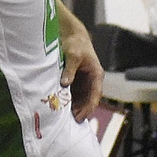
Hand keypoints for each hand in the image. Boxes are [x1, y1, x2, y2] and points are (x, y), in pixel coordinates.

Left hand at [58, 5, 103, 121]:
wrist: (71, 34)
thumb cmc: (76, 44)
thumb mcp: (73, 56)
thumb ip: (69, 70)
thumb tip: (65, 84)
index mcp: (96, 75)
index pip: (95, 95)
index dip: (88, 107)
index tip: (81, 117)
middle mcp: (91, 80)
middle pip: (88, 100)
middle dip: (80, 111)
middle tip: (70, 122)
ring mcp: (83, 80)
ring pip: (80, 98)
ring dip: (74, 107)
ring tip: (64, 119)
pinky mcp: (74, 79)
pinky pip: (72, 93)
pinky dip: (67, 100)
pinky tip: (59, 108)